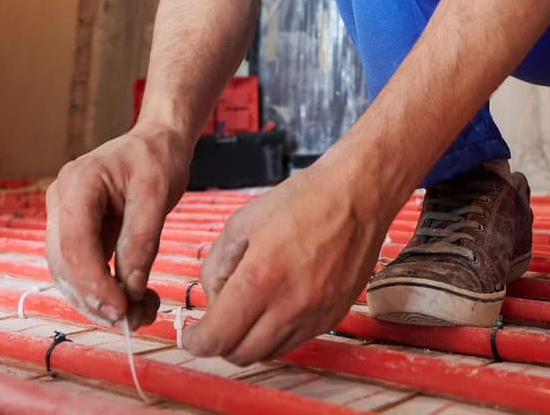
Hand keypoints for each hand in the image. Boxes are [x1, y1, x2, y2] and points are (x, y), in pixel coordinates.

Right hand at [44, 123, 189, 327]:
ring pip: (68, 275)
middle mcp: (61, 203)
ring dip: (99, 302)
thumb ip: (142, 240)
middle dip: (96, 300)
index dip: (93, 284)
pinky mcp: (78, 234)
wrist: (155, 142)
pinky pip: (82, 271)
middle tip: (135, 320)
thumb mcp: (157, 193)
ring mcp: (65, 219)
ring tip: (141, 314)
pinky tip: (135, 300)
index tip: (122, 310)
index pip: (73, 245)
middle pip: (64, 265)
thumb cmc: (156, 158)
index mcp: (77, 184)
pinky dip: (104, 292)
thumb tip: (131, 289)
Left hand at [181, 158, 395, 364]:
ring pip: (269, 353)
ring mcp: (315, 315)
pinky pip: (295, 341)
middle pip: (241, 354)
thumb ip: (216, 266)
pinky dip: (277, 333)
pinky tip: (276, 305)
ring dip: (250, 341)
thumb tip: (212, 301)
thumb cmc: (302, 201)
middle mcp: (290, 305)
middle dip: (221, 344)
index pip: (218, 337)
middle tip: (217, 323)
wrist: (357, 195)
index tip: (191, 337)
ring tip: (250, 309)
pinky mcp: (333, 316)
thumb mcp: (242, 223)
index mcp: (261, 278)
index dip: (197, 342)